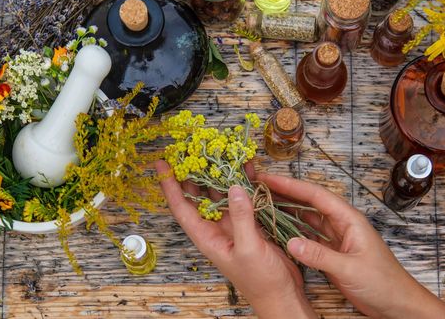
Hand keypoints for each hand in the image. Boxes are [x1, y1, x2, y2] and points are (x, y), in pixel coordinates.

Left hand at [156, 161, 315, 318]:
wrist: (282, 295)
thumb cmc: (260, 281)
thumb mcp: (248, 249)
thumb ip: (241, 218)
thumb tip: (235, 188)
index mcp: (207, 237)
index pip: (182, 207)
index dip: (170, 186)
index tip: (162, 164)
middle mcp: (216, 228)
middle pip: (199, 196)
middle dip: (194, 172)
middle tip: (191, 148)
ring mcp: (233, 225)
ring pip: (222, 193)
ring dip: (220, 173)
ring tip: (217, 149)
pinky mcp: (252, 223)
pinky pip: (244, 197)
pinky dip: (245, 182)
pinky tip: (246, 165)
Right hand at [258, 173, 444, 318]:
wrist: (397, 303)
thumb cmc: (383, 283)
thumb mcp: (350, 269)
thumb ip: (320, 256)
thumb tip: (290, 242)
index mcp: (349, 220)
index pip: (315, 195)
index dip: (291, 185)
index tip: (269, 179)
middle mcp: (341, 224)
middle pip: (309, 203)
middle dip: (286, 193)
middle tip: (261, 186)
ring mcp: (337, 238)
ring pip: (308, 219)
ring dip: (288, 211)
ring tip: (264, 203)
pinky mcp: (333, 253)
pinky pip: (309, 237)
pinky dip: (294, 232)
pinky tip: (279, 229)